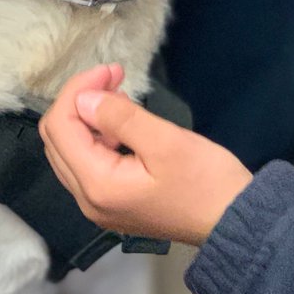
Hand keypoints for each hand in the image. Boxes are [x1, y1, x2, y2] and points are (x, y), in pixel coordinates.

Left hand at [40, 65, 252, 245]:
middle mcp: (88, 200)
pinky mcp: (112, 204)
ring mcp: (98, 206)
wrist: (236, 222)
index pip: (59, 127)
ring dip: (86, 119)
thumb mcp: (166, 142)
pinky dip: (96, 138)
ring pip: (69, 152)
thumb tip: (84, 99)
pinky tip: (122, 126)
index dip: (78, 90)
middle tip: (114, 78)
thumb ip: (120, 118)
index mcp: (97, 185)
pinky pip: (87, 165)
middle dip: (79, 101)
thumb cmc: (206, 182)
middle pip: (57, 140)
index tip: (111, 70)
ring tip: (119, 97)